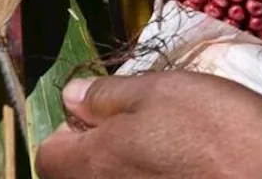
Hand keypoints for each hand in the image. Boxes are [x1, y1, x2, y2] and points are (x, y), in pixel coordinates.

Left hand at [36, 71, 261, 178]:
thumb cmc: (214, 129)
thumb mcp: (160, 91)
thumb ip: (107, 95)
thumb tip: (70, 97)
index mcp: (94, 162)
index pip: (47, 154)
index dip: (69, 128)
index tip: (103, 111)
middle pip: (78, 175)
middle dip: (97, 150)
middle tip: (138, 125)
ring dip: (129, 166)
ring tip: (166, 146)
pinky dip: (154, 176)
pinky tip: (184, 168)